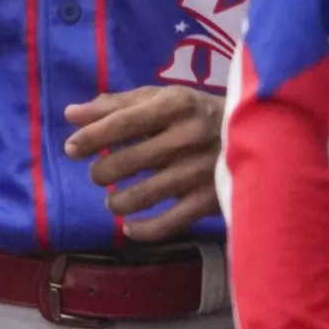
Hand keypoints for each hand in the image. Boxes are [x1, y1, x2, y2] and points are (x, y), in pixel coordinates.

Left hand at [62, 85, 224, 242]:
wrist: (257, 135)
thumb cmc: (194, 113)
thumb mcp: (160, 98)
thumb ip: (116, 105)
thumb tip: (71, 114)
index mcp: (174, 104)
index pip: (123, 122)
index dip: (92, 137)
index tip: (71, 147)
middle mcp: (188, 136)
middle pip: (130, 160)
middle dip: (102, 172)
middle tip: (97, 175)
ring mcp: (200, 171)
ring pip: (144, 195)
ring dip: (118, 202)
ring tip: (113, 200)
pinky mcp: (210, 200)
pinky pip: (169, 223)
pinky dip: (143, 230)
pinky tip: (129, 227)